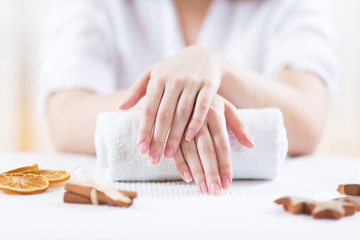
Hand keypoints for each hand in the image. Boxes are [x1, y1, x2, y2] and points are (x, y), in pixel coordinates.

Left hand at [119, 46, 226, 164]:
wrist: (204, 56)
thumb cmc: (173, 69)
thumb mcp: (153, 74)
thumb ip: (136, 90)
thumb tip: (121, 107)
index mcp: (158, 78)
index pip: (148, 109)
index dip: (144, 131)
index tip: (141, 150)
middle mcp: (174, 79)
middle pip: (164, 115)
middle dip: (158, 139)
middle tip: (154, 159)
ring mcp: (192, 82)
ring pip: (182, 114)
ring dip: (175, 136)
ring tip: (169, 155)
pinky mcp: (208, 85)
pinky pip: (202, 107)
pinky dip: (196, 123)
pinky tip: (189, 138)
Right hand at [172, 95, 254, 194]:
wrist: (181, 80)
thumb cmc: (206, 99)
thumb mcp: (225, 106)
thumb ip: (239, 125)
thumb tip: (252, 145)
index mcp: (215, 113)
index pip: (222, 144)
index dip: (225, 164)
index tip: (228, 183)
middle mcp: (199, 118)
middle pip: (206, 150)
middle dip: (211, 172)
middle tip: (215, 191)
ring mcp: (182, 122)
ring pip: (189, 151)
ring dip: (196, 171)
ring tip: (203, 189)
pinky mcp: (169, 125)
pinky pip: (174, 146)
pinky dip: (179, 162)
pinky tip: (186, 177)